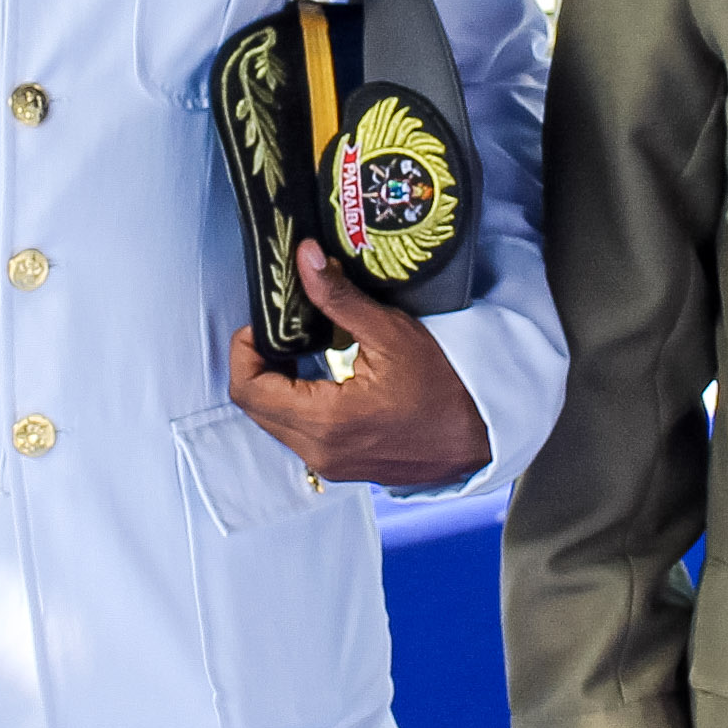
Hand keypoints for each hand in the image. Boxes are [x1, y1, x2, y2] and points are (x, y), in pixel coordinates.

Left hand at [226, 243, 487, 490]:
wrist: (482, 436)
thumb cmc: (447, 387)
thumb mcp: (392, 334)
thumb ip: (339, 298)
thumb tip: (304, 260)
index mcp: (326, 421)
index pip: (249, 389)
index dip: (245, 351)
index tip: (263, 324)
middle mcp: (320, 452)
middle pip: (255, 408)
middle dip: (257, 365)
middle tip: (279, 332)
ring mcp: (330, 465)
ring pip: (274, 423)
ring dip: (276, 386)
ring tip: (300, 350)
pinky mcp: (341, 467)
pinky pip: (298, 436)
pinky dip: (296, 405)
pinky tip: (321, 377)